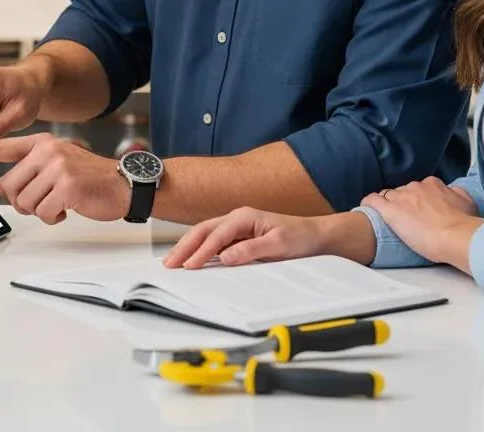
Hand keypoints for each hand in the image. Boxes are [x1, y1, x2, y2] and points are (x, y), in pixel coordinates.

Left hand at [0, 133, 128, 223]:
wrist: (123, 183)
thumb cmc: (89, 177)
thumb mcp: (58, 163)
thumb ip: (30, 169)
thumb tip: (4, 187)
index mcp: (42, 143)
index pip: (0, 147)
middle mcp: (47, 150)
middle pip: (9, 186)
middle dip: (23, 201)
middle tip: (45, 200)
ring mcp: (57, 167)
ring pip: (24, 202)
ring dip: (39, 211)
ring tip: (59, 203)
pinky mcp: (66, 186)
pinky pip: (43, 212)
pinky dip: (53, 218)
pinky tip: (68, 209)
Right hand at [163, 207, 327, 268]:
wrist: (314, 235)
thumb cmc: (299, 237)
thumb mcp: (278, 245)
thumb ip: (251, 250)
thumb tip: (226, 257)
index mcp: (245, 217)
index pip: (217, 234)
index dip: (202, 251)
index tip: (190, 266)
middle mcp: (237, 218)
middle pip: (204, 230)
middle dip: (185, 246)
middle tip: (169, 263)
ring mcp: (237, 226)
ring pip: (206, 234)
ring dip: (189, 247)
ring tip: (173, 262)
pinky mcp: (238, 236)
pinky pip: (214, 241)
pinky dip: (200, 250)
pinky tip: (192, 260)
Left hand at [361, 178, 481, 265]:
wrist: (456, 236)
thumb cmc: (464, 224)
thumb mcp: (467, 202)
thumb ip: (456, 193)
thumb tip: (451, 191)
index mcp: (432, 184)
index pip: (419, 188)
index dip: (417, 199)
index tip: (420, 209)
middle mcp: (415, 187)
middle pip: (403, 192)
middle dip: (404, 203)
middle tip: (409, 219)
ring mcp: (401, 198)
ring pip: (388, 196)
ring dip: (388, 205)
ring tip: (390, 219)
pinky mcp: (391, 211)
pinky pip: (373, 201)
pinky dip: (369, 203)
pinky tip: (366, 207)